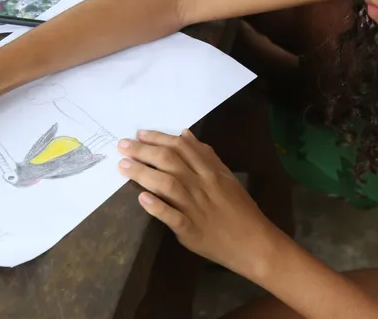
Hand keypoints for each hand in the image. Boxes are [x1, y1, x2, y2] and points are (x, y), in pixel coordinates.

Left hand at [117, 129, 285, 279]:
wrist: (254, 243)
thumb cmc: (239, 209)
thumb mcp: (226, 176)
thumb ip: (205, 156)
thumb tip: (185, 134)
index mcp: (211, 171)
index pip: (182, 147)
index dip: (159, 138)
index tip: (139, 134)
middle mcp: (202, 184)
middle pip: (170, 161)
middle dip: (144, 151)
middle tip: (123, 146)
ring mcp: (196, 207)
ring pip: (168, 184)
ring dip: (143, 173)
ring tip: (124, 166)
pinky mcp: (191, 229)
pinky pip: (173, 216)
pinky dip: (157, 206)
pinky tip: (142, 198)